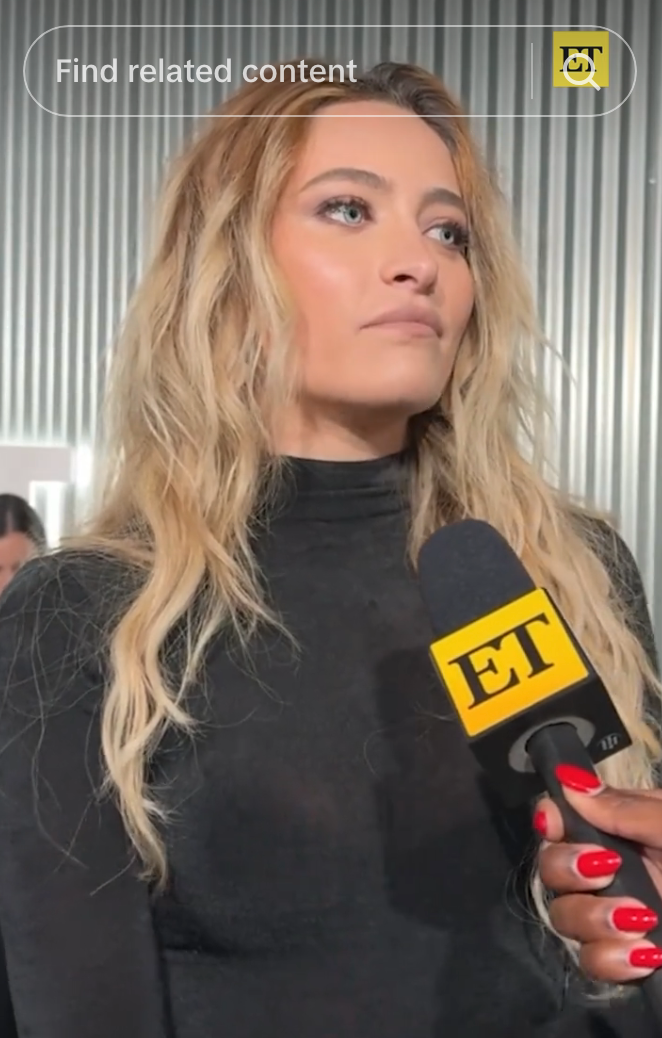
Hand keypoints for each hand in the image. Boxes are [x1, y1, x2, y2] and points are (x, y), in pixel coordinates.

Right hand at [536, 763, 661, 982]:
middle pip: (551, 868)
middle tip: (606, 871)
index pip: (566, 818)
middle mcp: (618, 869)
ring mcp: (622, 916)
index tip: (556, 822)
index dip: (551, 819)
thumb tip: (569, 782)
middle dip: (568, 868)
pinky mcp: (632, 959)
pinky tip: (646, 953)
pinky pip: (593, 962)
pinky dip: (612, 959)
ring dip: (594, 917)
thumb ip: (628, 809)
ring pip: (566, 917)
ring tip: (643, 919)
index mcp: (630, 828)